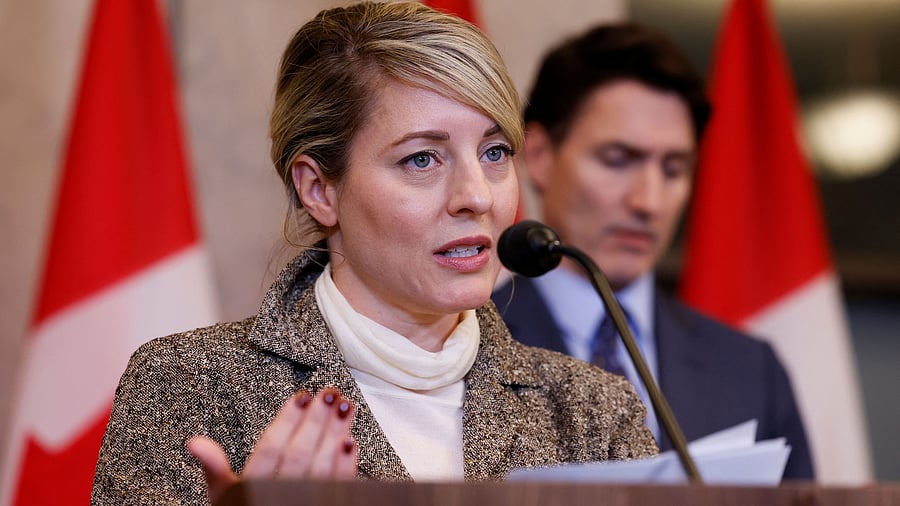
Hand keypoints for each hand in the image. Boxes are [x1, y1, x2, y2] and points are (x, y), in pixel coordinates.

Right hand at [188, 387, 357, 502]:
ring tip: (343, 407)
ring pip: (322, 468)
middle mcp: (280, 498)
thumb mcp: (225, 496)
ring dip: (335, 434)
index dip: (287, 421)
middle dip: (316, 421)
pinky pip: (340, 488)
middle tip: (327, 394)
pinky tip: (350, 442)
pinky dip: (346, 464)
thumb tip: (196, 443)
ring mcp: (304, 503)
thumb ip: (215, 468)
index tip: (302, 397)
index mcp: (252, 490)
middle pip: (299, 454)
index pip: (270, 450)